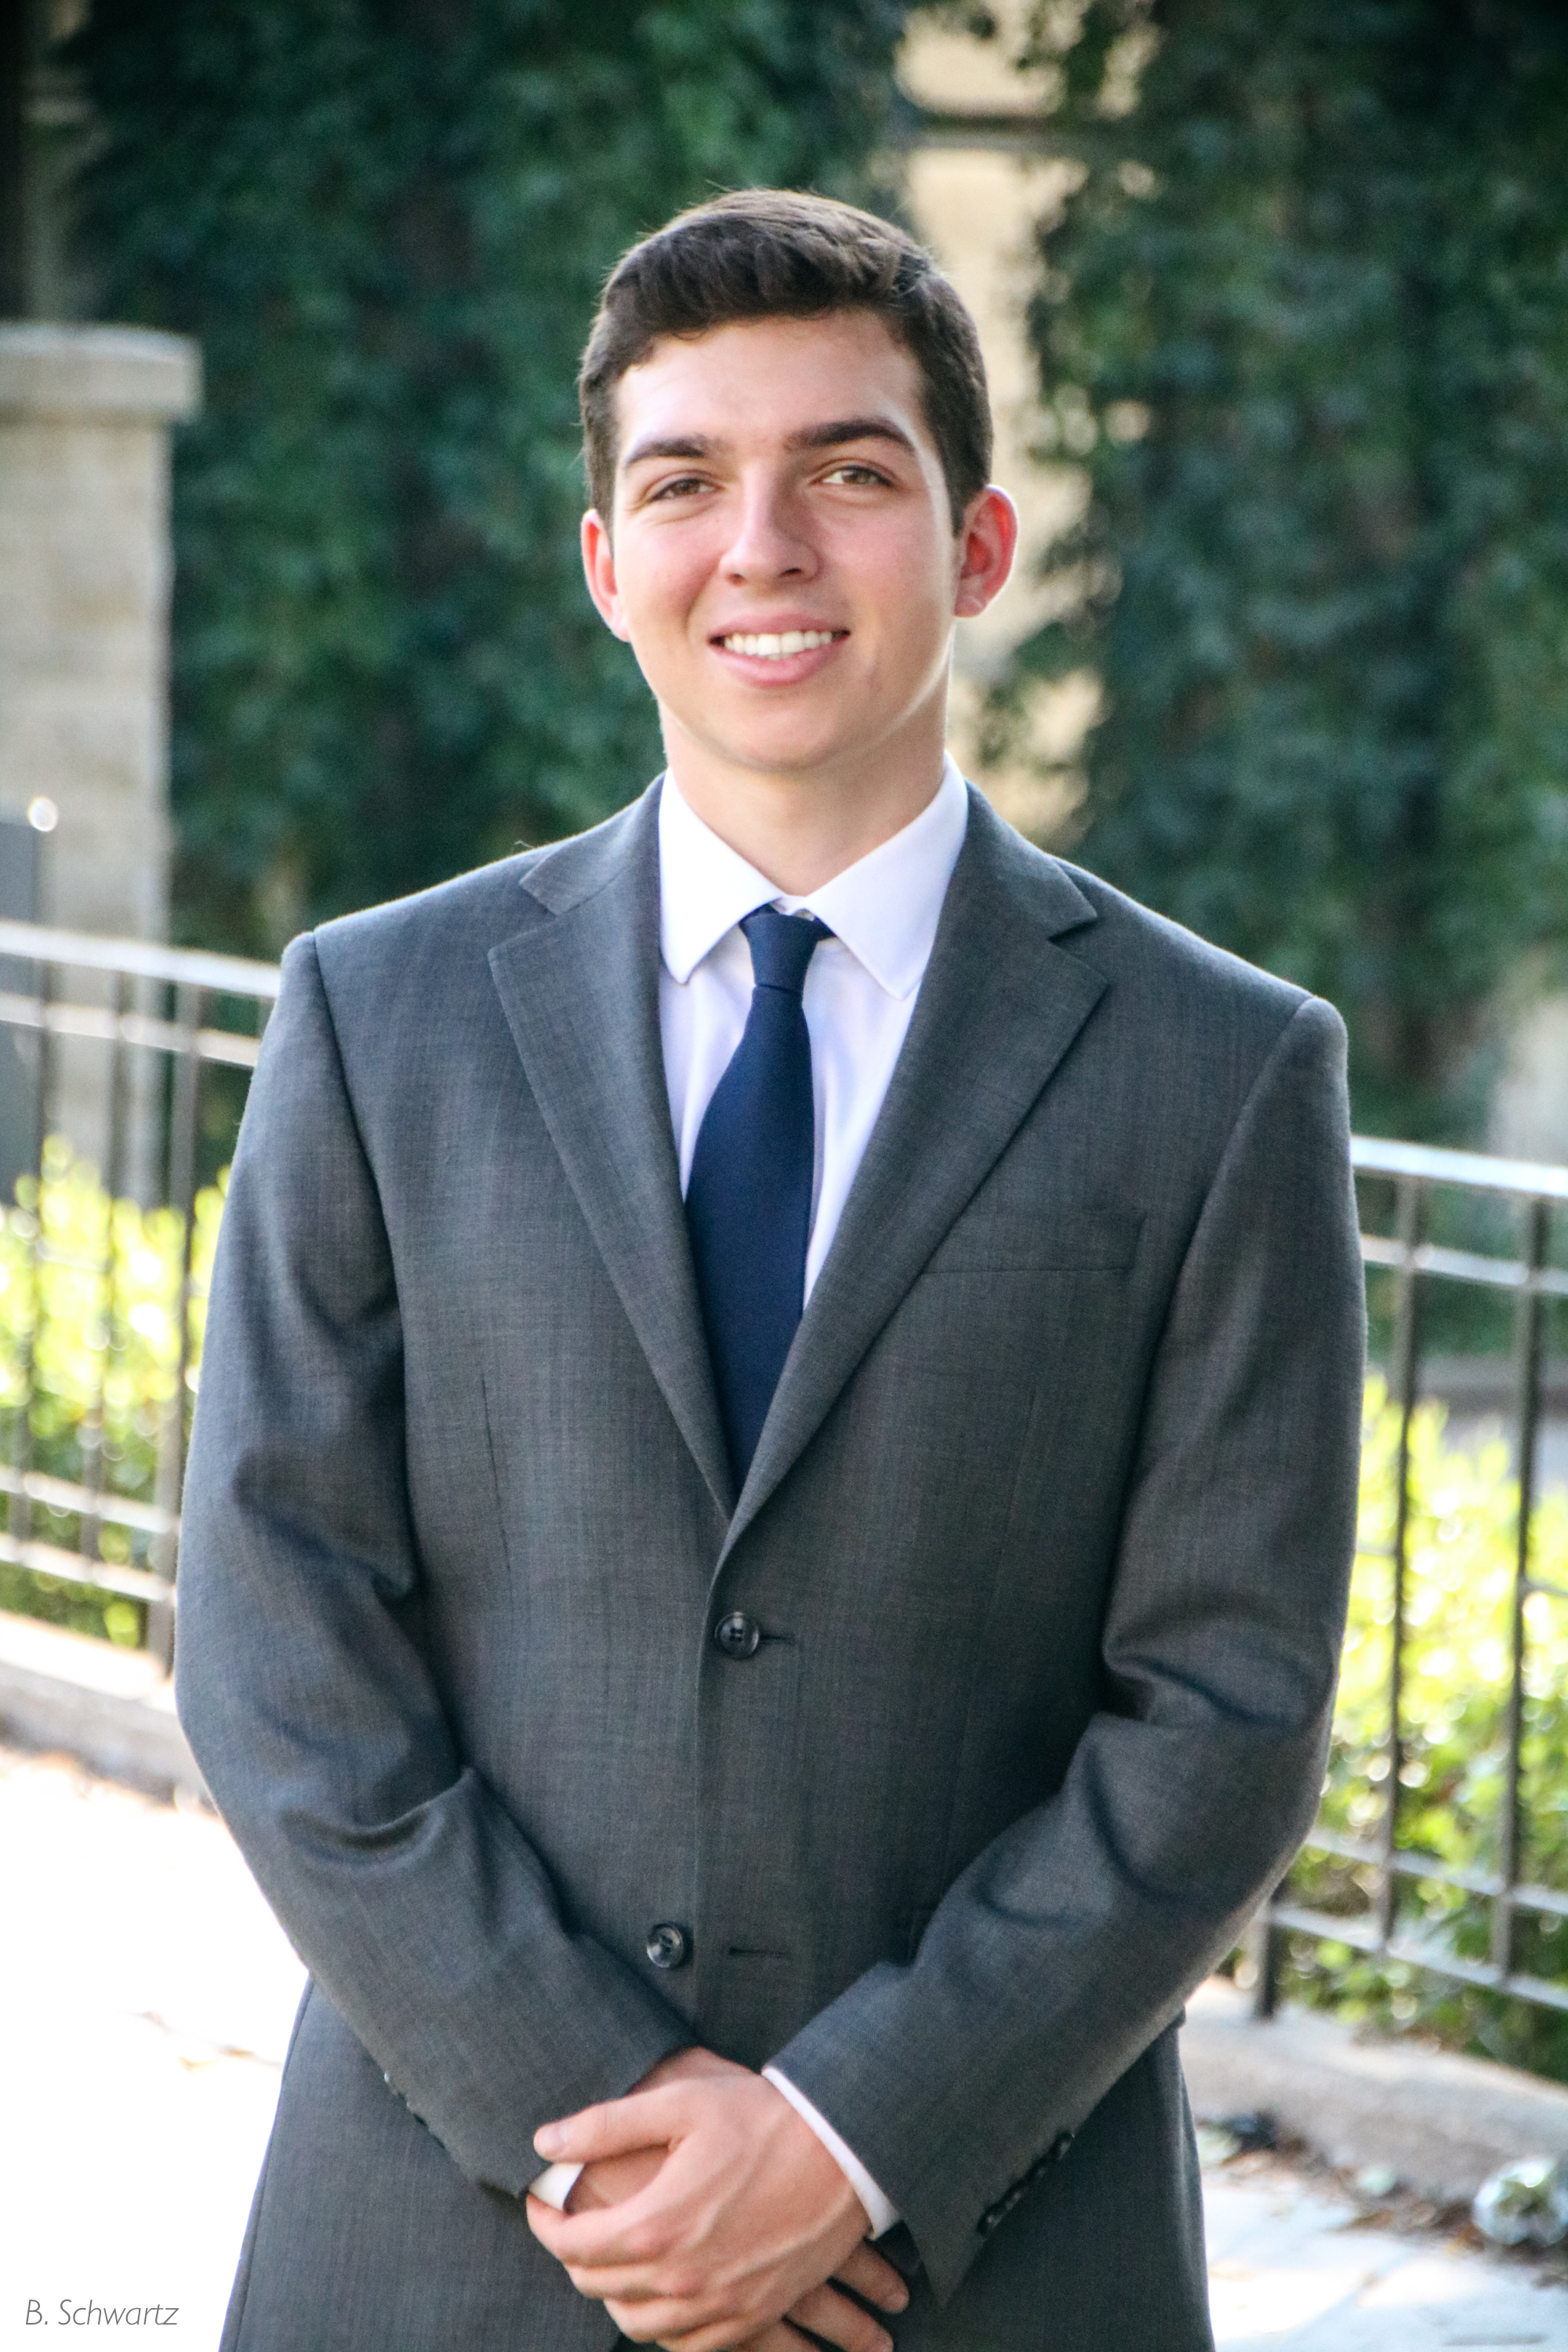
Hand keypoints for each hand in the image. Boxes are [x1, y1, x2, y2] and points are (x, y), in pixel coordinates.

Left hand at [526, 2052, 908, 2350]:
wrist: (845, 2151)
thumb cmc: (761, 2118)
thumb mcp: (680, 2102)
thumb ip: (605, 2124)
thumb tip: (544, 2142)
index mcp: (656, 2226)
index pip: (572, 2247)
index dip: (545, 2223)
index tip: (540, 2201)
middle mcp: (681, 2279)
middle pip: (597, 2289)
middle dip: (574, 2255)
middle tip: (573, 2222)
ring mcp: (718, 2306)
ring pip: (637, 2325)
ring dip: (614, 2293)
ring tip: (613, 2254)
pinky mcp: (752, 2316)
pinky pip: (687, 2345)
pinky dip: (662, 2323)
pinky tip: (662, 2289)